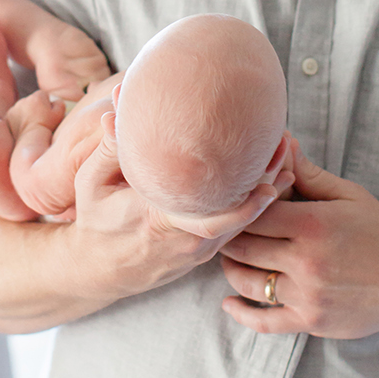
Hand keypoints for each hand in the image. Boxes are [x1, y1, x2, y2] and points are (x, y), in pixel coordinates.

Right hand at [58, 115, 294, 302]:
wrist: (98, 269)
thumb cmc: (95, 221)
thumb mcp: (92, 183)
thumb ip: (110, 148)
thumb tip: (116, 109)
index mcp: (160, 223)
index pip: (212, 219)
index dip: (246, 203)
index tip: (269, 177)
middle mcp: (186, 242)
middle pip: (240, 217)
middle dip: (268, 182)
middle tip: (287, 145)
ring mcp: (198, 251)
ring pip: (243, 223)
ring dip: (267, 190)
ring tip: (286, 153)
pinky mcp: (203, 252)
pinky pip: (237, 228)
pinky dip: (255, 204)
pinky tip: (271, 177)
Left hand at [220, 142, 378, 335]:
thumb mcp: (349, 196)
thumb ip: (309, 173)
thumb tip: (282, 142)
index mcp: (313, 224)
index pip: (254, 213)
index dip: (239, 207)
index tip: (234, 203)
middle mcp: (306, 261)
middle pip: (243, 247)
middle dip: (230, 237)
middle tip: (222, 229)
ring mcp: (307, 295)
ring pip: (248, 282)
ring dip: (232, 269)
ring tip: (230, 258)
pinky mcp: (310, 321)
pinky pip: (264, 322)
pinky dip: (241, 313)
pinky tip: (229, 303)